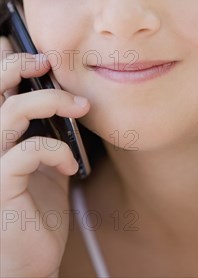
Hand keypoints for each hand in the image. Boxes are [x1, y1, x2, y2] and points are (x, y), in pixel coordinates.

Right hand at [0, 36, 89, 277]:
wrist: (30, 262)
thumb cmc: (36, 209)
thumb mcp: (46, 161)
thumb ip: (48, 130)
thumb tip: (68, 97)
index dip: (4, 61)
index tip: (36, 52)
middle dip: (16, 65)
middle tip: (46, 62)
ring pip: (10, 113)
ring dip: (51, 101)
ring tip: (79, 107)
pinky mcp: (1, 186)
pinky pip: (27, 152)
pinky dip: (56, 150)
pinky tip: (70, 164)